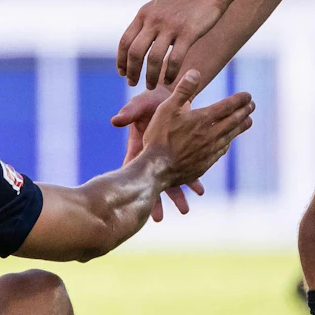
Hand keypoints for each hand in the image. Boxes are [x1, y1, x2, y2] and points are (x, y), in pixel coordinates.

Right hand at [113, 86, 202, 220]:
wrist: (169, 95)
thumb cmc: (152, 100)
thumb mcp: (141, 103)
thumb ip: (130, 111)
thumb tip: (115, 120)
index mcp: (139, 146)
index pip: (134, 169)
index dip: (133, 185)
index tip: (134, 200)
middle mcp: (151, 155)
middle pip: (153, 181)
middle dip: (157, 200)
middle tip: (158, 219)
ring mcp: (165, 156)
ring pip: (172, 179)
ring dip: (178, 194)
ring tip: (185, 210)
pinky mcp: (179, 153)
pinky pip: (187, 170)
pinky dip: (193, 179)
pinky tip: (200, 190)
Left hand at [118, 0, 227, 88]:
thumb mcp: (160, 6)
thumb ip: (149, 22)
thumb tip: (139, 42)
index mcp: (144, 14)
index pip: (125, 41)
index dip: (121, 60)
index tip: (122, 73)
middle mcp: (154, 20)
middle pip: (135, 52)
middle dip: (132, 71)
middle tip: (133, 83)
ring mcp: (171, 26)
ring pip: (153, 58)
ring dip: (150, 76)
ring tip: (151, 86)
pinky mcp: (188, 32)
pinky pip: (174, 59)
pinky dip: (170, 73)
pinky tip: (170, 80)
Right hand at [135, 70, 254, 198]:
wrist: (156, 169)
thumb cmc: (158, 137)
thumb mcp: (166, 109)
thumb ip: (182, 90)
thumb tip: (196, 72)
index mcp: (202, 119)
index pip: (227, 107)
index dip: (239, 100)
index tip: (248, 95)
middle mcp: (210, 135)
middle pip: (233, 121)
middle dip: (244, 112)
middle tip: (252, 106)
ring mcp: (209, 151)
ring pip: (230, 136)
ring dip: (240, 127)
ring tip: (248, 121)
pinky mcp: (204, 164)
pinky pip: (221, 151)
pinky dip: (227, 143)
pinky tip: (227, 142)